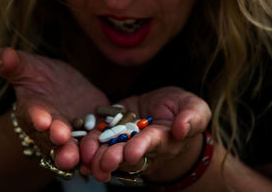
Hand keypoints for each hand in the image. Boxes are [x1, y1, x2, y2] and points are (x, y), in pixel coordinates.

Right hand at [0, 47, 109, 168]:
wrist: (64, 88)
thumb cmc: (42, 76)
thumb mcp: (29, 66)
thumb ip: (13, 64)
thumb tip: (2, 55)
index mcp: (32, 111)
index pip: (32, 115)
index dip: (37, 117)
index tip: (42, 120)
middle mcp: (50, 129)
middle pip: (52, 138)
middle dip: (57, 141)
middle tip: (63, 141)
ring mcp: (73, 134)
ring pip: (73, 148)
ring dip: (76, 153)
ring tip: (79, 157)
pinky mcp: (91, 134)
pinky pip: (96, 143)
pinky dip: (100, 149)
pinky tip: (107, 153)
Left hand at [79, 87, 210, 181]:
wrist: (164, 112)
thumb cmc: (182, 111)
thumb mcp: (194, 109)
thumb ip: (191, 117)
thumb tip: (181, 128)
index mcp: (161, 139)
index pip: (151, 144)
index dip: (141, 148)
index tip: (131, 153)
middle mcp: (139, 143)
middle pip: (125, 153)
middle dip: (114, 157)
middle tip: (103, 162)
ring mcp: (122, 137)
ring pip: (108, 149)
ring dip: (96, 155)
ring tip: (86, 159)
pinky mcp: (108, 127)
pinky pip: (96, 138)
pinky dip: (86, 144)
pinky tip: (77, 149)